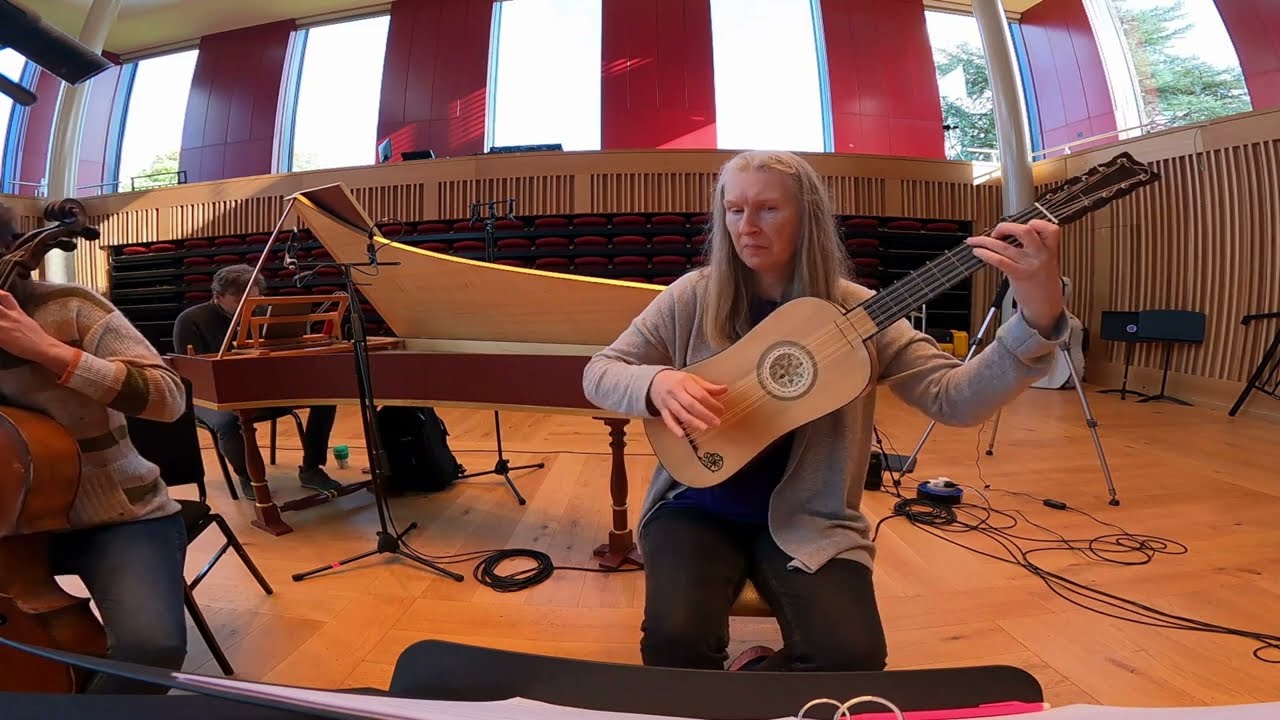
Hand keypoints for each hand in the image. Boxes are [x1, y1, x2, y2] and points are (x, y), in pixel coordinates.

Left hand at [0, 289, 62, 363]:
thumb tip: (8, 311)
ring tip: (0, 324)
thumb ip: (15, 313)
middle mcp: (9, 317)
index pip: (5, 296)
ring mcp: (4, 326)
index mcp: (17, 312)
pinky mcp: (1, 338)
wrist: (44, 347)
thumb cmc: (36, 337)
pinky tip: (0, 337)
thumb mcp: (26, 319)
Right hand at [649, 369, 727, 436]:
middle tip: (716, 423)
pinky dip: (674, 428)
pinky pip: (668, 420)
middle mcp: (675, 391)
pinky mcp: (662, 410)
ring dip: (693, 422)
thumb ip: (708, 386)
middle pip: (690, 404)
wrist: (655, 381)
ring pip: (680, 413)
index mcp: (684, 382)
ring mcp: (668, 401)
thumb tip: (725, 389)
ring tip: (704, 428)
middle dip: (704, 415)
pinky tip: (682, 435)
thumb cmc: (677, 380)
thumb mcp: (692, 379)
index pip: (700, 393)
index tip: (721, 410)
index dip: (711, 402)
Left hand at [965, 219, 1064, 335]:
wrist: (1045, 306)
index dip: (1035, 223)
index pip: (1048, 228)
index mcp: (1051, 249)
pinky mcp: (1018, 275)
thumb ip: (1033, 247)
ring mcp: (1029, 264)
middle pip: (1024, 231)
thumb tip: (1008, 235)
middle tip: (996, 232)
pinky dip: (985, 254)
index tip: (1022, 224)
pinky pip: (999, 260)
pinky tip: (978, 252)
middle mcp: (1041, 254)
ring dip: (984, 241)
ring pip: (1004, 246)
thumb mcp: (1046, 261)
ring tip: (975, 241)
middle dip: (1005, 227)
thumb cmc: (1043, 283)